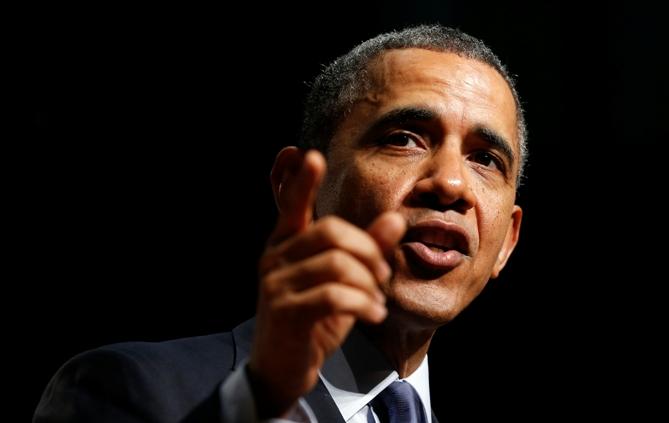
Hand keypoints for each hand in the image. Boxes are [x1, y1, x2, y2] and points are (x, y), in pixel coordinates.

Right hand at [248, 148, 405, 417]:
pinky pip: (333, 295)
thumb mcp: (344, 282)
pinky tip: (373, 315)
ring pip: (337, 263)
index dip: (300, 181)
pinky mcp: (285, 311)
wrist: (283, 368)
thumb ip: (367, 249)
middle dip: (369, 250)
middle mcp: (275, 257)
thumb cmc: (314, 319)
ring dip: (369, 282)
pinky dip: (363, 304)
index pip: (291, 205)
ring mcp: (276, 284)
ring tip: (377, 300)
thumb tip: (395, 219)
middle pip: (331, 231)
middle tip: (383, 275)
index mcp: (286, 244)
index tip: (309, 155)